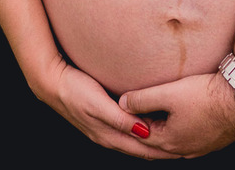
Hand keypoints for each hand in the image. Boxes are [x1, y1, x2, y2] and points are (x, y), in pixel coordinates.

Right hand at [39, 57, 181, 159]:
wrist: (51, 83)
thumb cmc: (74, 90)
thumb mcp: (98, 104)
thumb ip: (120, 120)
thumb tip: (144, 133)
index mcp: (108, 135)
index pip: (142, 149)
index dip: (162, 151)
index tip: (182, 149)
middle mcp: (107, 137)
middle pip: (139, 150)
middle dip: (160, 152)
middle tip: (183, 149)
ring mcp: (102, 130)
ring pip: (133, 144)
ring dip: (151, 146)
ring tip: (169, 144)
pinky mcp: (100, 121)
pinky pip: (125, 134)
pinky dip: (139, 136)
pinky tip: (146, 129)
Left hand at [118, 72, 234, 158]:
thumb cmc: (205, 96)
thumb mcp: (168, 93)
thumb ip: (142, 99)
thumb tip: (122, 104)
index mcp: (170, 141)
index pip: (140, 134)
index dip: (130, 121)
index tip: (122, 110)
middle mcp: (185, 149)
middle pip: (157, 141)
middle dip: (144, 129)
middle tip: (134, 116)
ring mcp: (201, 147)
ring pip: (174, 141)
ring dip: (163, 130)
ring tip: (155, 116)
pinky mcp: (213, 140)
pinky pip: (189, 138)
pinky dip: (179, 130)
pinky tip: (180, 119)